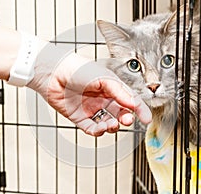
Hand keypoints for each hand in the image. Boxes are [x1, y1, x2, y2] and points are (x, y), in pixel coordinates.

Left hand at [28, 45, 151, 135]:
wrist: (53, 73)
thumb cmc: (77, 69)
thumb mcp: (104, 77)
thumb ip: (120, 91)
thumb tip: (135, 103)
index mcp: (111, 86)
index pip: (129, 99)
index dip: (139, 109)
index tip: (146, 119)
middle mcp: (102, 98)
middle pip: (119, 113)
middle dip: (125, 119)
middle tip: (126, 120)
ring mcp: (91, 108)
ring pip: (107, 122)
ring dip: (112, 126)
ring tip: (112, 124)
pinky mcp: (79, 117)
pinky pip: (92, 128)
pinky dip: (98, 131)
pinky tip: (101, 128)